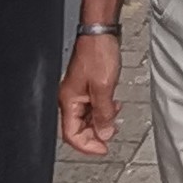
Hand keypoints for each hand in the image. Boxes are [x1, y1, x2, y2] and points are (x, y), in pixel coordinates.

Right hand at [59, 29, 121, 156]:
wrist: (100, 33)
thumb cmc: (97, 53)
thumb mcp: (104, 88)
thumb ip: (103, 113)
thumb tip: (104, 132)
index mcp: (69, 100)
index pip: (71, 135)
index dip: (87, 146)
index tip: (103, 149)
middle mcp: (70, 98)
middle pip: (78, 128)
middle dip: (95, 135)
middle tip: (110, 135)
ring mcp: (78, 92)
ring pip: (86, 118)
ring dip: (100, 123)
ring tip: (114, 120)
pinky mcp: (86, 85)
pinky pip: (92, 106)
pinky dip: (102, 111)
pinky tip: (112, 107)